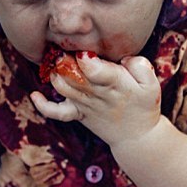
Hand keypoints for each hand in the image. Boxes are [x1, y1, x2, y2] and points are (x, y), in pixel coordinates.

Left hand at [30, 52, 161, 147]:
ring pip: (62, 88)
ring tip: (57, 62)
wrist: (137, 137)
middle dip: (64, 60)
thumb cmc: (144, 105)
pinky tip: (35, 95)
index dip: (86, 60)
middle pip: (73, 75)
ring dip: (54, 74)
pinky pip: (56, 113)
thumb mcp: (152, 84)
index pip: (95, 71)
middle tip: (64, 49)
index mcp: (115, 84)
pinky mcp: (77, 114)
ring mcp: (84, 105)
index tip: (85, 53)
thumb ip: (140, 66)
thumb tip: (123, 57)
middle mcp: (96, 94)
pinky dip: (43, 106)